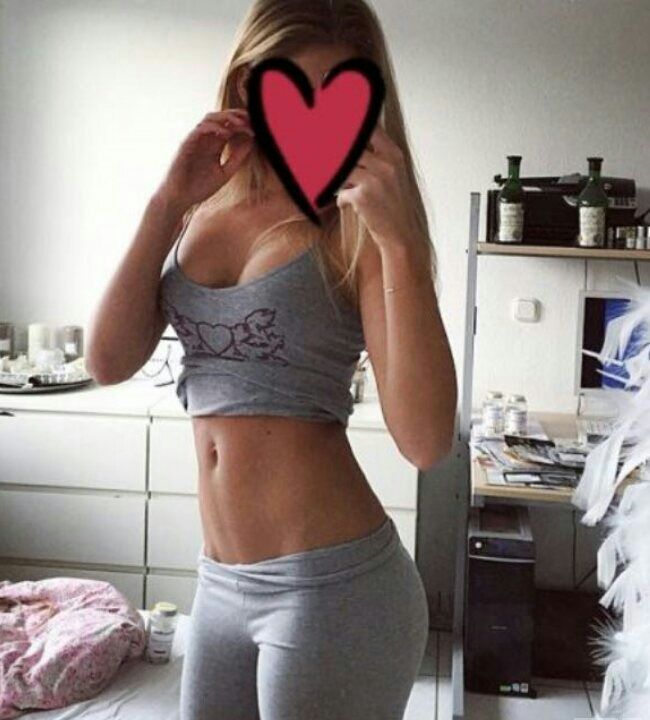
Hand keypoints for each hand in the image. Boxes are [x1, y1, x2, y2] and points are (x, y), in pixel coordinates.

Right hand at [158, 109, 254, 210]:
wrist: (180, 199)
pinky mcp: (186, 145)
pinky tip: (226, 133)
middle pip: (220, 117)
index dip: (243, 124)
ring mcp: (194, 141)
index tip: (257, 127)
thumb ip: (237, 159)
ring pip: (209, 118)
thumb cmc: (199, 188)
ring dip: (225, 118)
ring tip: (240, 123)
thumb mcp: (225, 173)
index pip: (229, 126)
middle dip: (236, 115)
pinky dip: (213, 128)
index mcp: (214, 145)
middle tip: (251, 118)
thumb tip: (252, 143)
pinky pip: (199, 130)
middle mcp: (204, 140)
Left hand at [335, 124, 417, 247]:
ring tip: (343, 187)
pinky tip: (348, 205)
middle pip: (350, 149)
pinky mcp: (363, 196)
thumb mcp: (392, 176)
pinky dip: (342, 200)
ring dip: (339, 180)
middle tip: (323, 157)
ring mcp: (375, 179)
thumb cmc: (393, 206)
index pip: (370, 130)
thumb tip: (348, 143)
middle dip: (336, 156)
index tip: (336, 126)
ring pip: (344, 170)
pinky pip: (341, 192)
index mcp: (394, 155)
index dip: (351, 127)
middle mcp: (386, 164)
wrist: (400, 234)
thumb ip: (376, 157)